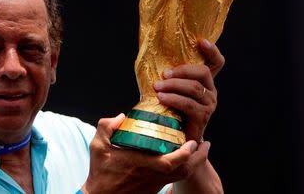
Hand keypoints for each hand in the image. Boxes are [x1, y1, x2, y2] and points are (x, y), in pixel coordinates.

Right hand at [82, 114, 209, 193]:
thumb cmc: (100, 173)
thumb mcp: (98, 147)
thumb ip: (106, 127)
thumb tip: (120, 116)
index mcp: (141, 165)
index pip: (170, 162)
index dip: (186, 153)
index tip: (193, 141)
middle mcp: (152, 176)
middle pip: (184, 172)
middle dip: (199, 158)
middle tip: (205, 143)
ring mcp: (155, 184)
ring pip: (181, 176)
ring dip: (194, 163)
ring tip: (199, 149)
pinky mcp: (154, 188)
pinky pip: (175, 178)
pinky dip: (183, 168)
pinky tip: (182, 157)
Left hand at [153, 39, 224, 141]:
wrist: (177, 138)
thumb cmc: (171, 110)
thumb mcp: (172, 90)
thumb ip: (170, 78)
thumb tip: (151, 60)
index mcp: (205, 82)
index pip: (216, 63)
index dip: (212, 51)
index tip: (200, 41)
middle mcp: (211, 91)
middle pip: (203, 72)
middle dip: (182, 70)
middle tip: (164, 75)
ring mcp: (209, 104)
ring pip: (194, 88)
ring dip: (173, 85)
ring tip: (157, 87)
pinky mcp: (203, 117)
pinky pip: (188, 104)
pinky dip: (173, 99)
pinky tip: (161, 98)